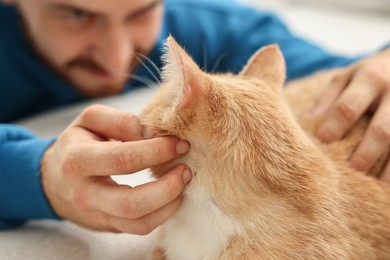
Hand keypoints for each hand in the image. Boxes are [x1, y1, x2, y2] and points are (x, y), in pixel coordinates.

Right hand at [41, 104, 191, 234]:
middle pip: (132, 202)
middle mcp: (85, 193)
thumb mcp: (91, 120)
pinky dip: (163, 214)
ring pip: (138, 222)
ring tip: (183, 181)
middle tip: (186, 169)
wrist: (52, 179)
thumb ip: (121, 121)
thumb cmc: (76, 144)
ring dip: (169, 204)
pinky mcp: (108, 226)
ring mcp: (96, 215)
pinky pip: (140, 228)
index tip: (180, 143)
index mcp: (77, 160)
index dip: (157, 152)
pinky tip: (173, 195)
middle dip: (168, 187)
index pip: (123, 160)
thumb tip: (153, 132)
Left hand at [312, 48, 389, 181]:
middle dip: (367, 153)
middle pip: (381, 130)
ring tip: (378, 185)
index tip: (322, 144)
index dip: (334, 128)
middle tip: (352, 171)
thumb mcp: (348, 76)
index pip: (348, 107)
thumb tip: (308, 121)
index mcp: (369, 80)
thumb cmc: (369, 74)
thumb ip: (329, 97)